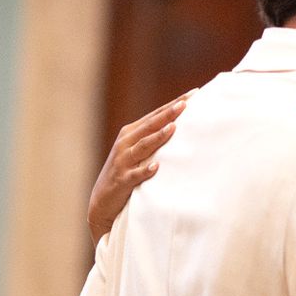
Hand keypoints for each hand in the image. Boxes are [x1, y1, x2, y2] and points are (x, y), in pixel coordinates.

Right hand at [89, 96, 184, 237]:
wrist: (102, 201)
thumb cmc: (126, 172)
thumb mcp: (137, 152)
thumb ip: (153, 139)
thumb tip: (181, 127)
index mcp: (130, 133)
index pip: (155, 115)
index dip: (172, 104)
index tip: (193, 94)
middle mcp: (125, 143)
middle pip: (150, 126)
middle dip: (168, 114)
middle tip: (185, 104)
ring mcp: (123, 161)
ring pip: (143, 146)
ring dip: (158, 137)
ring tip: (173, 128)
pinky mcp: (122, 180)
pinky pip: (135, 174)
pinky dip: (145, 170)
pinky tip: (156, 167)